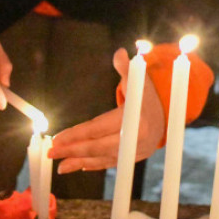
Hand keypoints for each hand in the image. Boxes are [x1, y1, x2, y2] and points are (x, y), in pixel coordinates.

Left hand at [49, 48, 165, 172]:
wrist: (167, 117)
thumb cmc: (146, 97)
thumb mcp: (138, 81)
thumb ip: (126, 68)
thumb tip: (120, 53)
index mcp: (133, 119)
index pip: (99, 128)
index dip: (77, 134)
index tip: (57, 138)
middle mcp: (134, 139)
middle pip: (98, 146)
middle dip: (72, 150)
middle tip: (51, 152)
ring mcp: (134, 152)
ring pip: (102, 158)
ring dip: (79, 162)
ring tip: (60, 166)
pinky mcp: (132, 159)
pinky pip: (110, 163)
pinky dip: (94, 165)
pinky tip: (78, 165)